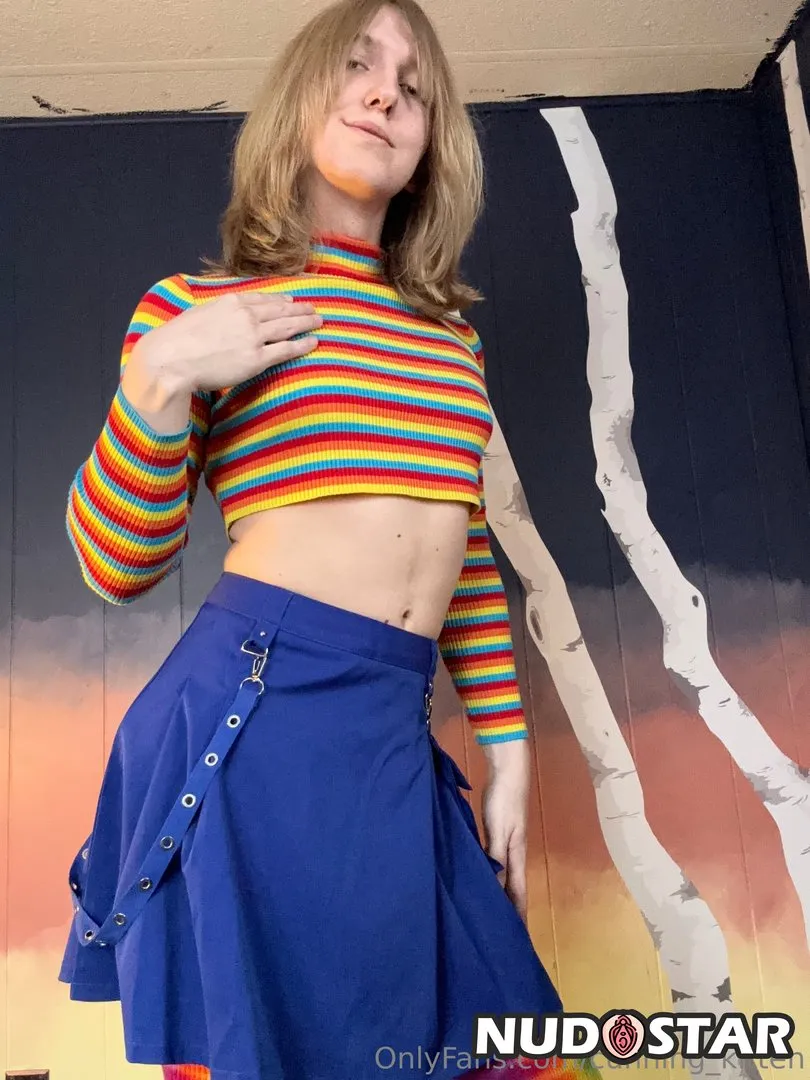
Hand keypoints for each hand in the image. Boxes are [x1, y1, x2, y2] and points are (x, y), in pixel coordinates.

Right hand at [134, 291, 322, 394]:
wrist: (172, 358)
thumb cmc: (177, 340)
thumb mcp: (199, 313)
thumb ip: (217, 313)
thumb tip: (222, 317)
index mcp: (231, 301)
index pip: (262, 298)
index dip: (279, 299)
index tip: (290, 300)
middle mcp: (246, 315)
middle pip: (280, 309)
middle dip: (299, 309)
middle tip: (313, 309)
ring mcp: (253, 336)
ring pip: (287, 326)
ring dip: (305, 322)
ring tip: (319, 321)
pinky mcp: (257, 358)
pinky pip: (285, 349)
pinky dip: (302, 344)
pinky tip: (313, 342)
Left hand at [480, 761, 529, 923]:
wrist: (507, 773)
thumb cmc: (504, 801)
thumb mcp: (499, 830)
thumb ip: (496, 856)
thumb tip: (494, 888)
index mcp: (516, 856)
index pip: (518, 893)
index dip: (518, 914)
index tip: (516, 938)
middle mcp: (513, 854)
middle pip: (512, 888)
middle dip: (510, 910)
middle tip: (501, 933)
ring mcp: (506, 844)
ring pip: (503, 877)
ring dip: (500, 895)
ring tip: (491, 913)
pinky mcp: (497, 835)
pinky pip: (494, 864)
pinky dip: (491, 876)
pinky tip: (483, 880)